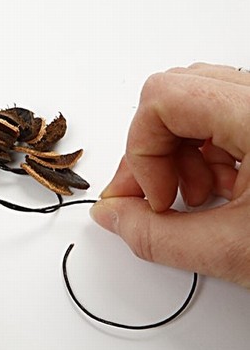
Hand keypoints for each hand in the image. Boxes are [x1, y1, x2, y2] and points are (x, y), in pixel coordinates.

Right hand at [90, 63, 249, 287]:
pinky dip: (205, 154)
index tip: (156, 197)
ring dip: (179, 154)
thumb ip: (155, 238)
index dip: (142, 150)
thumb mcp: (235, 253)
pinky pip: (220, 117)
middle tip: (160, 198)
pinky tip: (221, 190)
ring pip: (194, 105)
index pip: (163, 97)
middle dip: (155, 151)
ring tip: (198, 198)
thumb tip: (113, 218)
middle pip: (174, 96)